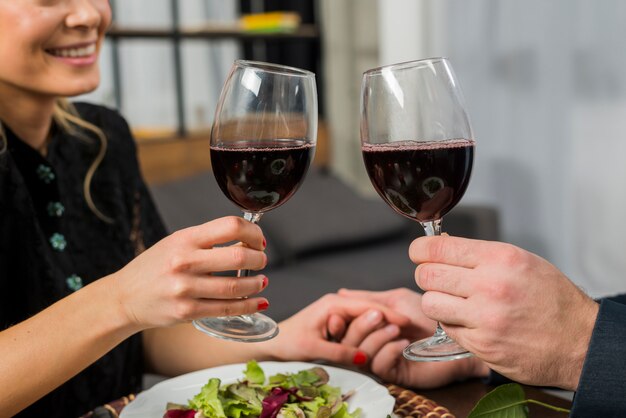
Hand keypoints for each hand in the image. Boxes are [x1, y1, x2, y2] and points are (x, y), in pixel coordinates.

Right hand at [110, 216, 268, 329]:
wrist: (124, 297)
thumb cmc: (154, 267)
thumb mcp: (176, 243)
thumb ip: (207, 241)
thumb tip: (246, 242)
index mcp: (185, 239)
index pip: (230, 227)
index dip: (252, 233)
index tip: (257, 240)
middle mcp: (184, 262)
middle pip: (238, 258)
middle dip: (259, 259)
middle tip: (262, 260)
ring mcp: (185, 289)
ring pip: (236, 287)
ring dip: (256, 283)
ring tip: (261, 281)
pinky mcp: (187, 312)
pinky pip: (227, 309)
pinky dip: (249, 306)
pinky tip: (259, 302)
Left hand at [259, 294, 411, 366]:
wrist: (273, 342)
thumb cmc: (288, 341)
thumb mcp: (314, 348)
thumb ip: (340, 352)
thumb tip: (364, 358)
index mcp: (332, 304)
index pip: (366, 306)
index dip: (387, 314)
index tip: (406, 322)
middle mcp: (337, 304)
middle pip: (368, 309)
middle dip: (388, 317)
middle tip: (409, 328)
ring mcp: (337, 312)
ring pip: (365, 317)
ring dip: (380, 324)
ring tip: (400, 333)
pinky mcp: (337, 321)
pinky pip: (358, 324)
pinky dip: (370, 330)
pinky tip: (382, 337)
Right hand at [335, 288, 487, 387]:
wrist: (453, 335)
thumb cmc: (427, 316)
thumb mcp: (395, 300)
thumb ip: (368, 299)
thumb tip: (341, 294)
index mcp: (367, 326)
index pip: (341, 326)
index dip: (338, 320)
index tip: (341, 314)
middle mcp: (370, 343)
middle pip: (346, 340)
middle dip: (360, 326)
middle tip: (378, 316)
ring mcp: (380, 359)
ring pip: (360, 353)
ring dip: (376, 337)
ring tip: (396, 328)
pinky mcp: (393, 374)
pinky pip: (378, 365)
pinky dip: (389, 350)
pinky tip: (405, 343)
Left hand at [411, 235, 598, 389]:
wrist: (579, 341)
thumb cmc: (551, 299)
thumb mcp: (521, 261)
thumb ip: (480, 255)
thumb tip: (440, 248)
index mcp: (500, 258)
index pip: (437, 248)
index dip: (420, 250)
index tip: (419, 252)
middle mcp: (490, 286)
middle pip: (426, 275)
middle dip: (426, 275)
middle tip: (436, 279)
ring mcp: (484, 318)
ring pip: (429, 302)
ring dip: (436, 302)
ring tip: (454, 303)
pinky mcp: (481, 345)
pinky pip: (446, 328)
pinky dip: (452, 324)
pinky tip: (471, 322)